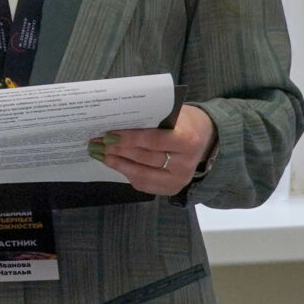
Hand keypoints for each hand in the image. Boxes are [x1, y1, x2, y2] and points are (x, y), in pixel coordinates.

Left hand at [90, 105, 215, 197]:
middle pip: (145, 158)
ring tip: (100, 155)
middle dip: (118, 151)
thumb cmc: (184, 121)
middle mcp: (186, 164)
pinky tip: (114, 164)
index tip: (108, 135)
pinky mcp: (172, 189)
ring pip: (142, 174)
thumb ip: (150, 119)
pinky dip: (127, 173)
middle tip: (97, 144)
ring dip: (118, 164)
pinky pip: (144, 184)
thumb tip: (115, 121)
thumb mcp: (173, 114)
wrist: (206, 138)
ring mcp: (180, 179)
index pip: (153, 141)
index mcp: (188, 140)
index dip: (129, 138)